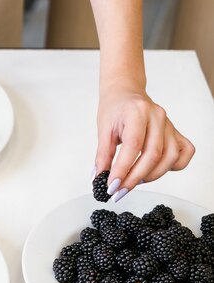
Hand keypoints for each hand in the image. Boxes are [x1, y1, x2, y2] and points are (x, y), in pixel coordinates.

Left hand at [94, 82, 194, 201]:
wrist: (125, 92)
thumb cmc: (114, 109)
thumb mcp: (103, 130)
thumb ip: (102, 155)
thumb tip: (99, 179)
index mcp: (136, 112)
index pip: (133, 145)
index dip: (123, 169)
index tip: (112, 186)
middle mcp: (157, 116)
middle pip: (153, 154)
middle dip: (135, 178)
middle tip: (120, 191)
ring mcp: (169, 124)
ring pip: (170, 156)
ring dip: (152, 175)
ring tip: (134, 181)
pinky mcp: (176, 132)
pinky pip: (184, 152)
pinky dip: (173, 166)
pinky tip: (155, 170)